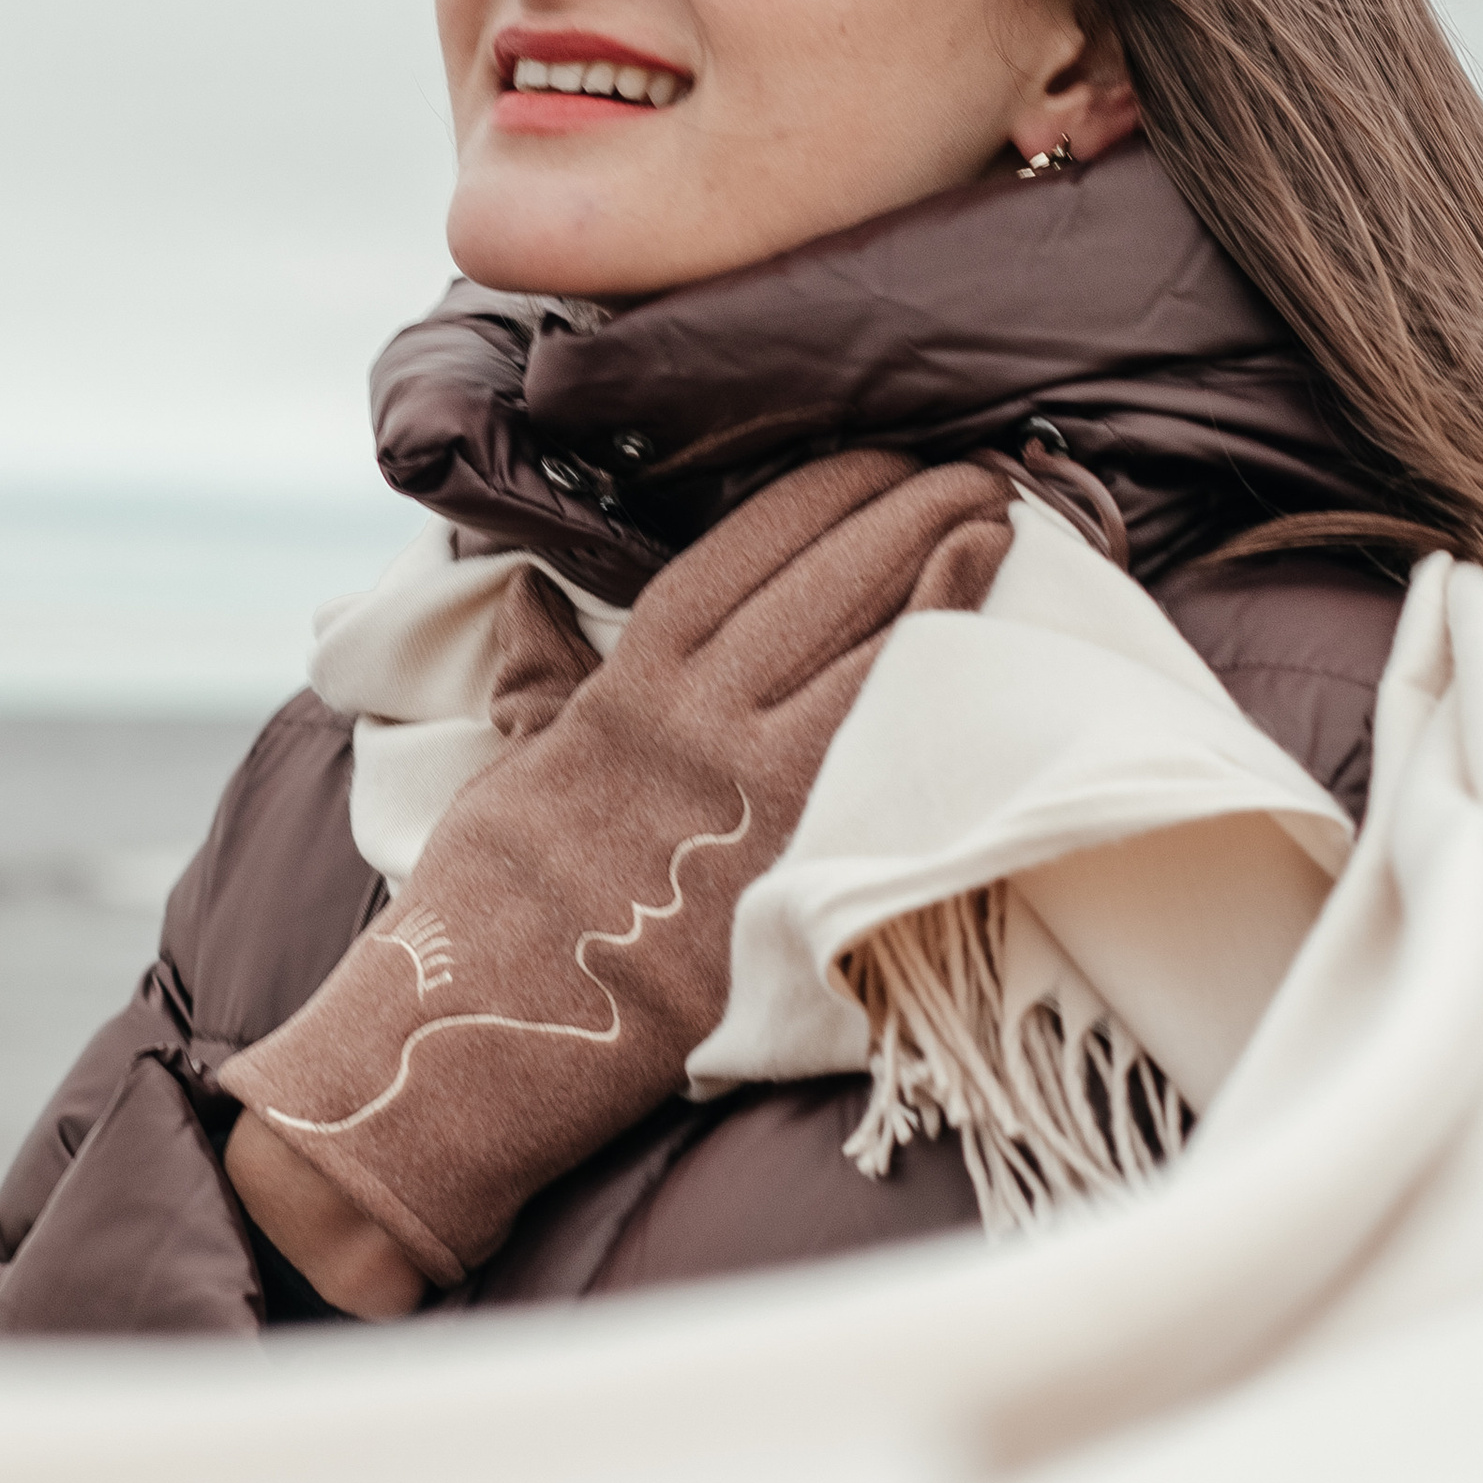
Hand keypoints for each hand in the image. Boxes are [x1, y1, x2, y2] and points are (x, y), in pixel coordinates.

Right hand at [218, 451, 1012, 1286]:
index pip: (743, 552)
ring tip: (998, 515)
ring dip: (945, 570)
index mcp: (627, 682)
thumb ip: (540, 671)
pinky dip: (945, 671)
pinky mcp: (800, 863)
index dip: (821, 492)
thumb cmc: (491, 901)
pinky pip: (893, 742)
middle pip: (823, 580)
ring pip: (871, 645)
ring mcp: (753, 791)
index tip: (877, 457)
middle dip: (905, 507)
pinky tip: (987, 627)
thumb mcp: (510, 757)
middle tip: (972, 469)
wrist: (483, 1026)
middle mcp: (696, 719)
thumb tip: (528, 602)